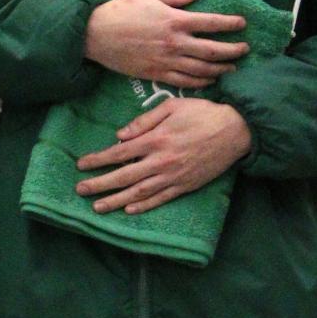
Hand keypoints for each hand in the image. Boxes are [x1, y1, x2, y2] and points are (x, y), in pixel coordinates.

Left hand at [75, 98, 251, 214]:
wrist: (236, 130)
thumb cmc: (203, 113)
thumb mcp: (172, 107)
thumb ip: (144, 121)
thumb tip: (120, 136)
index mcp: (156, 139)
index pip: (118, 153)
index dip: (98, 160)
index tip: (81, 164)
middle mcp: (161, 161)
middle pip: (123, 176)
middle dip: (99, 184)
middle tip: (80, 190)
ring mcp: (174, 176)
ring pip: (139, 193)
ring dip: (115, 201)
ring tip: (97, 207)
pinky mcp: (186, 186)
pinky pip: (161, 199)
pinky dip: (144, 206)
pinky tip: (129, 210)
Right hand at [83, 0, 247, 87]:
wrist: (96, 34)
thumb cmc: (122, 10)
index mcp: (175, 20)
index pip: (211, 22)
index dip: (230, 23)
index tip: (242, 23)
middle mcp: (175, 43)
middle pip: (213, 50)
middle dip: (233, 50)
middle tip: (245, 49)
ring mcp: (167, 61)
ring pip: (202, 69)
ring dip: (221, 69)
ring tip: (233, 67)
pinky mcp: (157, 74)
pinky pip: (185, 81)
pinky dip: (201, 82)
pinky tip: (210, 79)